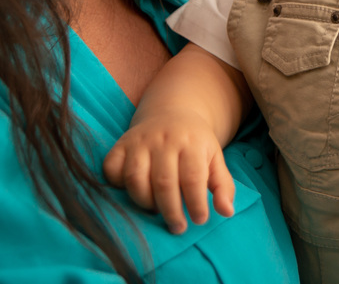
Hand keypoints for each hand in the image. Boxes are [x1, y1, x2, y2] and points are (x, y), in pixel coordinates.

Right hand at [103, 109, 234, 233]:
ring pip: (135, 178)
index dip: (196, 203)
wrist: (172, 112)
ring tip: (156, 211)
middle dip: (171, 210)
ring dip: (144, 202)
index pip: (193, 178)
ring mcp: (140, 141)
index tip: (200, 220)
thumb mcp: (215, 158)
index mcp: (192, 143)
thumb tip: (227, 212)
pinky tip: (132, 192)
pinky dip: (118, 185)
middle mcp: (165, 139)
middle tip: (178, 226)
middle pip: (164, 182)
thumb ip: (222, 185)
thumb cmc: (195, 143)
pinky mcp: (121, 144)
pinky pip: (112, 169)